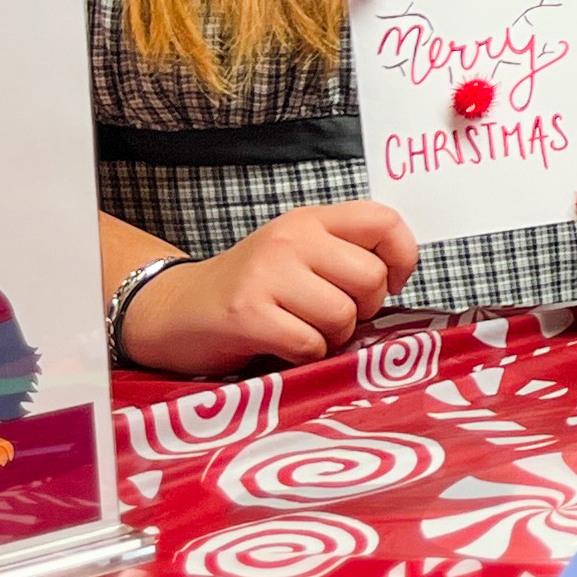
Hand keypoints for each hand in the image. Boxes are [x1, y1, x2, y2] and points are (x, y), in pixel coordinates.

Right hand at [126, 201, 416, 370]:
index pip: (383, 220)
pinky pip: (309, 343)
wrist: (173, 311)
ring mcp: (267, 274)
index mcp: (310, 220)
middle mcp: (290, 238)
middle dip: (362, 310)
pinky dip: (304, 356)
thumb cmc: (250, 289)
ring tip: (302, 332)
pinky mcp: (247, 314)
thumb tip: (398, 279)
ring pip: (342, 315)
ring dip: (331, 338)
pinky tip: (282, 347)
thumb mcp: (297, 255)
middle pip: (370, 278)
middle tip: (332, 317)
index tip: (390, 284)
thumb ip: (344, 256)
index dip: (402, 257)